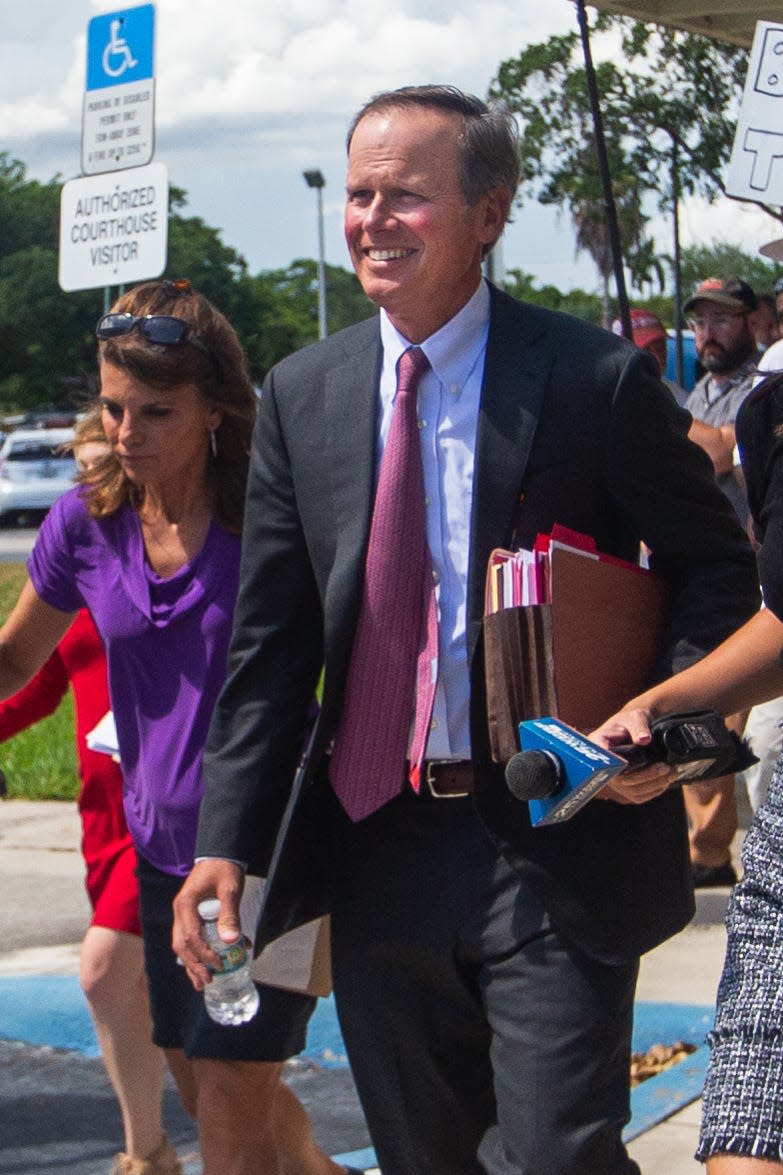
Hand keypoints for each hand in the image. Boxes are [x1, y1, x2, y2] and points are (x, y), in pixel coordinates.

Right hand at [172, 859, 244, 990]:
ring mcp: (182, 913)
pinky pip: (189, 937)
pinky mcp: (189, 915)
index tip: (220, 964)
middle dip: (194, 965)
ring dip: (191, 964)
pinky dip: (197, 952)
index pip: (191, 936)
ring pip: (182, 944)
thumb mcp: (230, 890)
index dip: (205, 953)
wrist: (220, 853)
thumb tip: (231, 942)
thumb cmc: (225, 869)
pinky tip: (207, 964)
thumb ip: (230, 915)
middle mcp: (179, 911)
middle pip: (181, 945)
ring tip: (202, 983)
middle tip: (208, 980)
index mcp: (185, 904)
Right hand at [589, 706, 676, 804]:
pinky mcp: (625, 788)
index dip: (614, 765)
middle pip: (620, 779)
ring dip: (654, 784)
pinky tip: (666, 781)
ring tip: (672, 772)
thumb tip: (644, 740)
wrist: (635, 729)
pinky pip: (638, 796)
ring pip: (631, 791)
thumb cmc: (632, 721)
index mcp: (598, 745)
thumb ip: (638, 726)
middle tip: (665, 767)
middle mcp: (602, 765)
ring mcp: (613, 779)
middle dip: (645, 775)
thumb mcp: (634, 717)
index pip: (601, 759)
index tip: (630, 763)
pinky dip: (654, 790)